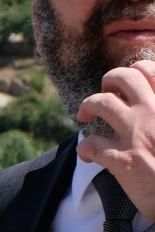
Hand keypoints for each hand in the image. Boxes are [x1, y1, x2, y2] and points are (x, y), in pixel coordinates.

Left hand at [77, 60, 154, 221]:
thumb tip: (146, 105)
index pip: (148, 71)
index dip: (134, 73)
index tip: (129, 87)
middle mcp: (154, 114)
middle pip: (122, 78)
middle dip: (108, 81)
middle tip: (106, 93)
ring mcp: (138, 136)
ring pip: (100, 102)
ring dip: (87, 106)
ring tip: (84, 116)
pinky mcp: (123, 161)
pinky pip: (90, 145)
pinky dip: (84, 149)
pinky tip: (88, 155)